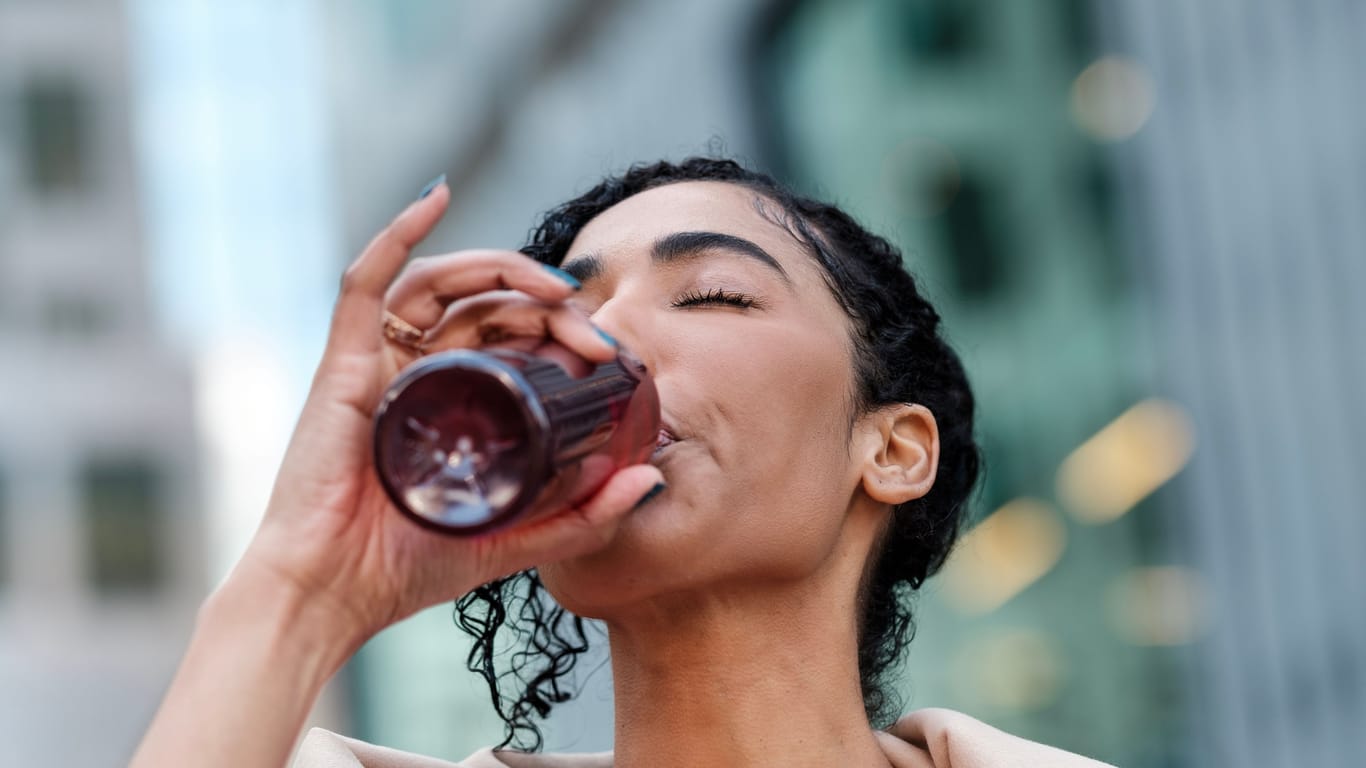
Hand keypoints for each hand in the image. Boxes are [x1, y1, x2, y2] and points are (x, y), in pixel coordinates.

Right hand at [236, 180, 662, 646]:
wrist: (333, 591)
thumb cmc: (409, 567)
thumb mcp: (517, 542)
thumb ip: (582, 518)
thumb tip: (649, 480)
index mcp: (455, 402)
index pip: (513, 337)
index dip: (561, 330)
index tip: (608, 352)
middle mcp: (419, 373)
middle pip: (486, 306)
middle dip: (548, 306)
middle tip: (595, 334)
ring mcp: (381, 363)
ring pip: (441, 283)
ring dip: (500, 267)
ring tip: (554, 286)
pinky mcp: (343, 363)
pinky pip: (366, 282)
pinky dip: (398, 232)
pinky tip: (435, 196)